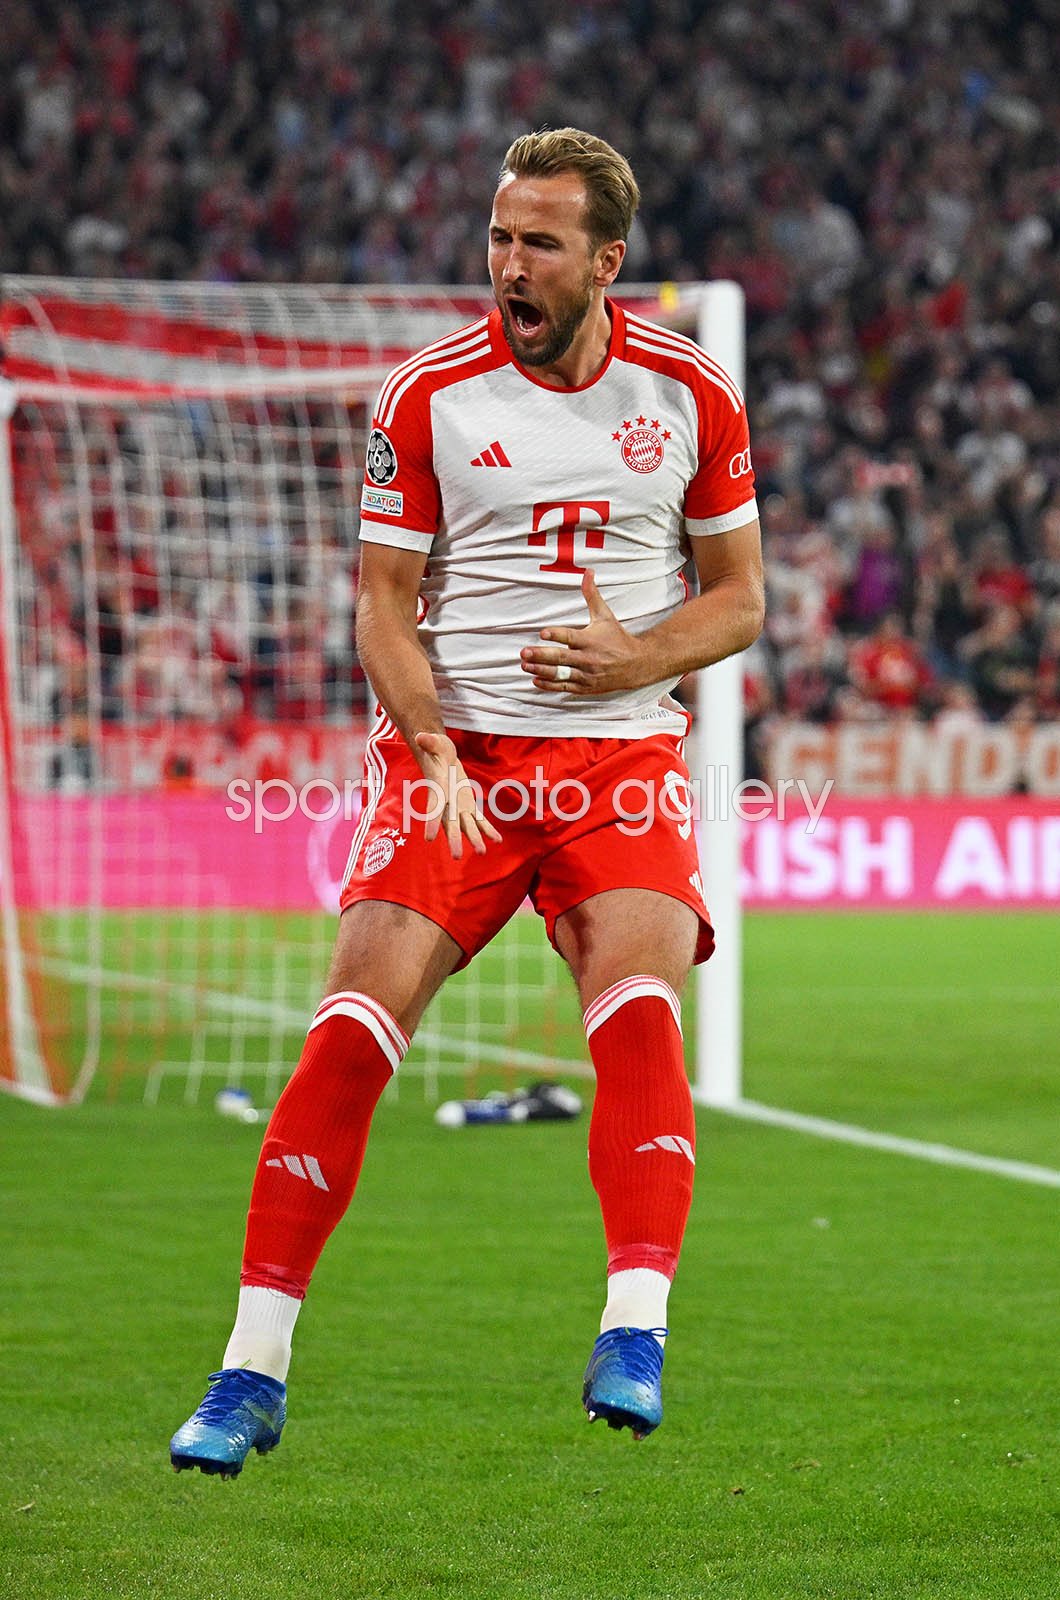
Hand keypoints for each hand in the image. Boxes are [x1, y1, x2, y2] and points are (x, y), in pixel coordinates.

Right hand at [413, 732, 501, 858]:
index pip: (433, 807)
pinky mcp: (468, 805)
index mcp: (438, 789)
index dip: (431, 822)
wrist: (440, 756)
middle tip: (456, 856)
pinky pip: (479, 820)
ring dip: (474, 839)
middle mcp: (447, 803)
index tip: (428, 838)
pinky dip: (487, 830)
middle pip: (450, 824)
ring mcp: (458, 806)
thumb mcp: (434, 742)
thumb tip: (420, 736)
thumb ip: (428, 741)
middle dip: (454, 839)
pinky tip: (497, 840)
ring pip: (466, 826)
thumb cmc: (435, 748)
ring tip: (482, 853)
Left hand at [519, 570, 652, 694]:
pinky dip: (550, 685)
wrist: (637, 665)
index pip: (570, 636)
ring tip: (525, 666)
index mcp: (591, 639)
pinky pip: (565, 687)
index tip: (543, 633)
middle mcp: (588, 658)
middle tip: (524, 653)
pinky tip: (536, 680)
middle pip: (562, 657)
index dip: (556, 635)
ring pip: (561, 674)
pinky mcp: (586, 687)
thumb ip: (592, 595)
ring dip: (541, 670)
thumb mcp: (605, 615)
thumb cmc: (617, 638)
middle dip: (542, 655)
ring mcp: (586, 674)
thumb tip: (588, 572)